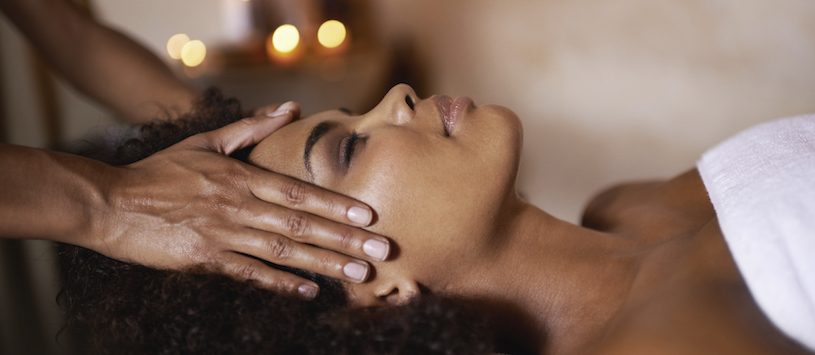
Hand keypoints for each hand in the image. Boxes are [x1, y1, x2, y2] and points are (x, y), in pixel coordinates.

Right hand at [93, 102, 389, 298]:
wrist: (110, 203)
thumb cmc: (159, 171)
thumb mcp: (204, 141)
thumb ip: (250, 128)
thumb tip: (290, 107)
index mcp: (241, 176)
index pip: (299, 190)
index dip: (336, 204)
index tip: (369, 216)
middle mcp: (239, 205)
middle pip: (302, 223)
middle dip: (346, 239)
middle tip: (382, 251)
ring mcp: (223, 233)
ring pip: (284, 249)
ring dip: (324, 263)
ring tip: (359, 274)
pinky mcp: (205, 259)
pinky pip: (249, 273)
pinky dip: (279, 283)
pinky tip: (308, 292)